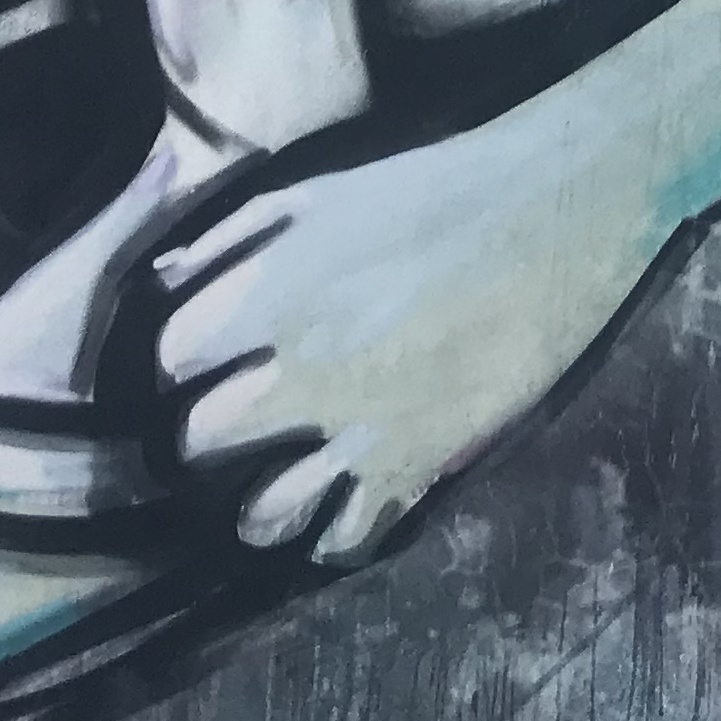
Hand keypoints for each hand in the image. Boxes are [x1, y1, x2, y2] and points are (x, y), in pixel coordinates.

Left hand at [151, 94, 673, 566]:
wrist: (557, 208)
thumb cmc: (437, 187)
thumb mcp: (319, 191)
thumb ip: (231, 237)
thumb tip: (162, 284)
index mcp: (266, 293)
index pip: (170, 358)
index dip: (181, 362)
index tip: (202, 362)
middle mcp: (297, 368)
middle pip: (199, 442)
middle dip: (207, 437)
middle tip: (237, 426)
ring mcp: (357, 425)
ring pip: (261, 514)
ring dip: (259, 507)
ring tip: (270, 498)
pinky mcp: (418, 461)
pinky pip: (347, 534)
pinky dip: (335, 533)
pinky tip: (343, 510)